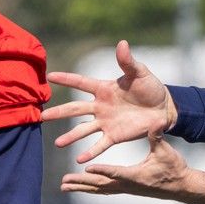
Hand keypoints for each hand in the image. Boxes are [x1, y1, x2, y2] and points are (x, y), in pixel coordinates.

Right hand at [43, 40, 177, 162]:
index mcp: (103, 89)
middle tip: (41, 117)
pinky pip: (100, 144)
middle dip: (58, 113)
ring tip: (57, 143)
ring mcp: (106, 122)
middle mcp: (100, 106)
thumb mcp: (139, 73)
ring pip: (83, 130)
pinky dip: (90, 152)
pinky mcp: (115, 135)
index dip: (66, 79)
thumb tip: (122, 43)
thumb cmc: (150, 87)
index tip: (49, 76)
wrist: (163, 108)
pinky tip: (79, 160)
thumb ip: (128, 61)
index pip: (80, 83)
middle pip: (74, 109)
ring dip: (70, 136)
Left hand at [61, 136, 204, 203]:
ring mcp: (125, 188)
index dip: (103, 170)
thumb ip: (157, 139)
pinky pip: (105, 188)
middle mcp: (127, 185)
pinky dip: (91, 187)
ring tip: (63, 186)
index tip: (88, 169)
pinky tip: (81, 186)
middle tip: (64, 182)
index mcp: (136, 176)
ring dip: (82, 187)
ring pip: (100, 189)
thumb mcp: (166, 152)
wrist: (180, 186)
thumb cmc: (174, 168)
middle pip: (101, 185)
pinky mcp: (126, 188)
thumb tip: (155, 124)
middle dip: (82, 183)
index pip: (117, 173)